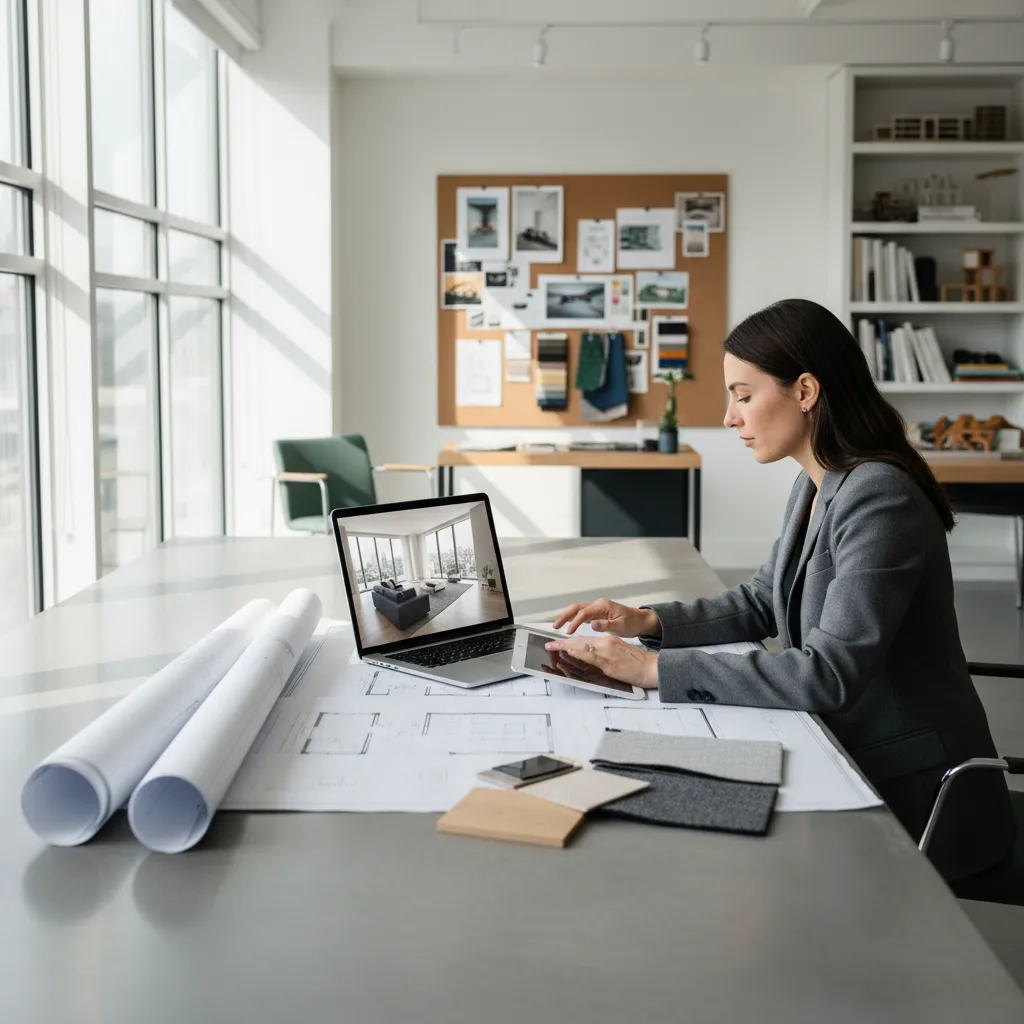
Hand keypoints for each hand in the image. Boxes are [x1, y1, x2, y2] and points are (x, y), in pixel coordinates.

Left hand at [544, 635, 658, 688]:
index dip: (571, 641)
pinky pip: (590, 656)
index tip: (559, 643)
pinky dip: (577, 653)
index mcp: (609, 639)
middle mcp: (606, 642)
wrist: (652, 667)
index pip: (585, 639)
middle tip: (550, 645)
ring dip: (565, 647)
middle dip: (563, 643)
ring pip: (582, 647)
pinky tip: (569, 652)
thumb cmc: (638, 663)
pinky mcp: (609, 662)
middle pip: (580, 641)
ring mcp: (607, 651)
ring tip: (553, 647)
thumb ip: (605, 652)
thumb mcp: (619, 652)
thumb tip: (591, 656)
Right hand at [552, 598, 659, 638]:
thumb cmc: (632, 623)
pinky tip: (568, 625)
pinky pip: (582, 614)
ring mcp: (597, 608)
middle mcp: (598, 604)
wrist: (641, 620)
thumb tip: (592, 624)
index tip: (568, 632)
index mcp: (602, 606)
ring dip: (567, 616)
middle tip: (554, 626)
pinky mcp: (597, 613)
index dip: (574, 622)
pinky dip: (573, 619)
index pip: (584, 613)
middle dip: (564, 616)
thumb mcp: (621, 626)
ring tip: (557, 626)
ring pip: (577, 610)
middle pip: (576, 608)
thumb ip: (606, 625)